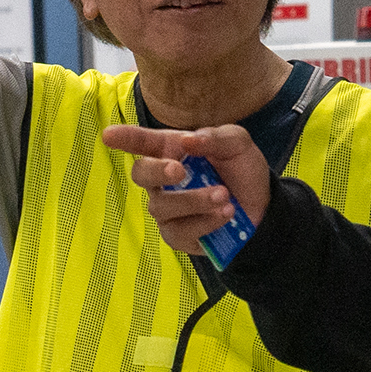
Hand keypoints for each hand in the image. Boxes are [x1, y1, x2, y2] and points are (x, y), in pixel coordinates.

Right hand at [99, 122, 271, 256]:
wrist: (262, 207)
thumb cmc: (241, 170)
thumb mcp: (237, 144)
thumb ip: (215, 137)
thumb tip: (187, 141)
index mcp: (173, 151)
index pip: (143, 143)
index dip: (125, 139)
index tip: (108, 135)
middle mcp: (163, 180)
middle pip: (140, 174)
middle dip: (157, 172)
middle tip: (180, 171)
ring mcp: (168, 209)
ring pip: (162, 206)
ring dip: (194, 200)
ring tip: (224, 195)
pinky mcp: (178, 235)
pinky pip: (180, 231)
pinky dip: (205, 221)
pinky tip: (226, 214)